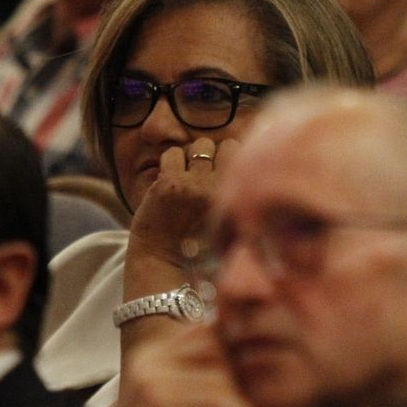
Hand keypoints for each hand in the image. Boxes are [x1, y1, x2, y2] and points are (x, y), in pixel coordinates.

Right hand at [100, 322, 262, 406]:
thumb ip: (209, 384)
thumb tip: (253, 366)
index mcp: (150, 356)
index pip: (208, 334)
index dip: (236, 360)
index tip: (249, 391)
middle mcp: (147, 363)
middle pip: (218, 351)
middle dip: (242, 383)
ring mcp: (150, 383)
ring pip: (221, 379)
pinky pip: (217, 402)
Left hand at [125, 137, 231, 292]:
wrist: (165, 261)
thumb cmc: (200, 243)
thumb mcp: (229, 219)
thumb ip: (236, 190)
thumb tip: (239, 153)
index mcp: (236, 195)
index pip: (241, 151)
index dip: (230, 158)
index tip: (221, 170)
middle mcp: (217, 187)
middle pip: (223, 145)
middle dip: (215, 155)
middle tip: (204, 173)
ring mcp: (191, 184)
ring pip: (199, 145)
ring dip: (193, 157)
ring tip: (187, 175)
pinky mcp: (167, 183)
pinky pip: (172, 153)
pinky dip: (171, 162)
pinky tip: (171, 179)